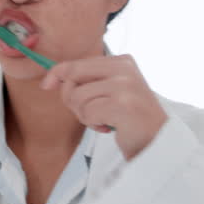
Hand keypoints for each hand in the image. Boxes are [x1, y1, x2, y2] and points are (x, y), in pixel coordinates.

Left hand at [41, 54, 167, 159]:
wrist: (157, 143)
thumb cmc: (128, 118)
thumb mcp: (109, 91)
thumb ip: (86, 81)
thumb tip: (51, 79)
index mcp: (121, 61)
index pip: (77, 63)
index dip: (57, 74)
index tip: (46, 85)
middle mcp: (124, 69)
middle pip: (73, 76)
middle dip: (70, 98)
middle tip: (87, 113)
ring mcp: (125, 85)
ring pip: (78, 97)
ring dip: (85, 115)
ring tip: (104, 120)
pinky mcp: (123, 104)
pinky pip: (87, 112)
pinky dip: (93, 123)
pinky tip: (109, 127)